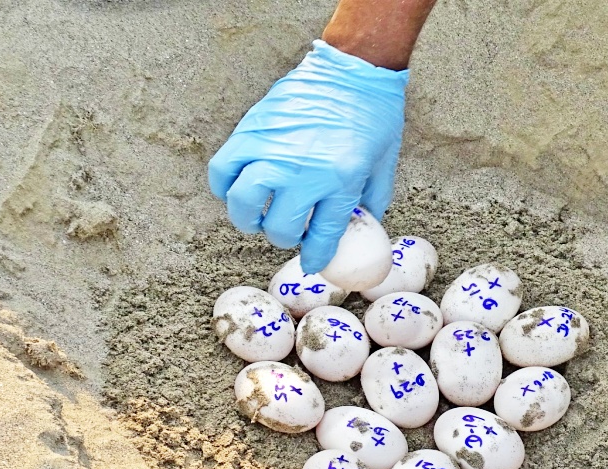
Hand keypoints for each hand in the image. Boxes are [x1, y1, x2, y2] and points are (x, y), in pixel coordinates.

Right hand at [208, 40, 408, 272]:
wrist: (354, 67)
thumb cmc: (373, 115)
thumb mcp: (383, 165)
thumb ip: (370, 201)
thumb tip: (358, 227)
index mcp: (340, 180)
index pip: (321, 236)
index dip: (315, 256)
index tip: (311, 262)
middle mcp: (303, 169)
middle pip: (279, 226)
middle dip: (284, 237)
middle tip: (287, 229)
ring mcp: (273, 149)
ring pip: (243, 201)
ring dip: (248, 218)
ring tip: (256, 217)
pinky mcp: (252, 129)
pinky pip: (223, 168)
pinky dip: (224, 186)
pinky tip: (236, 189)